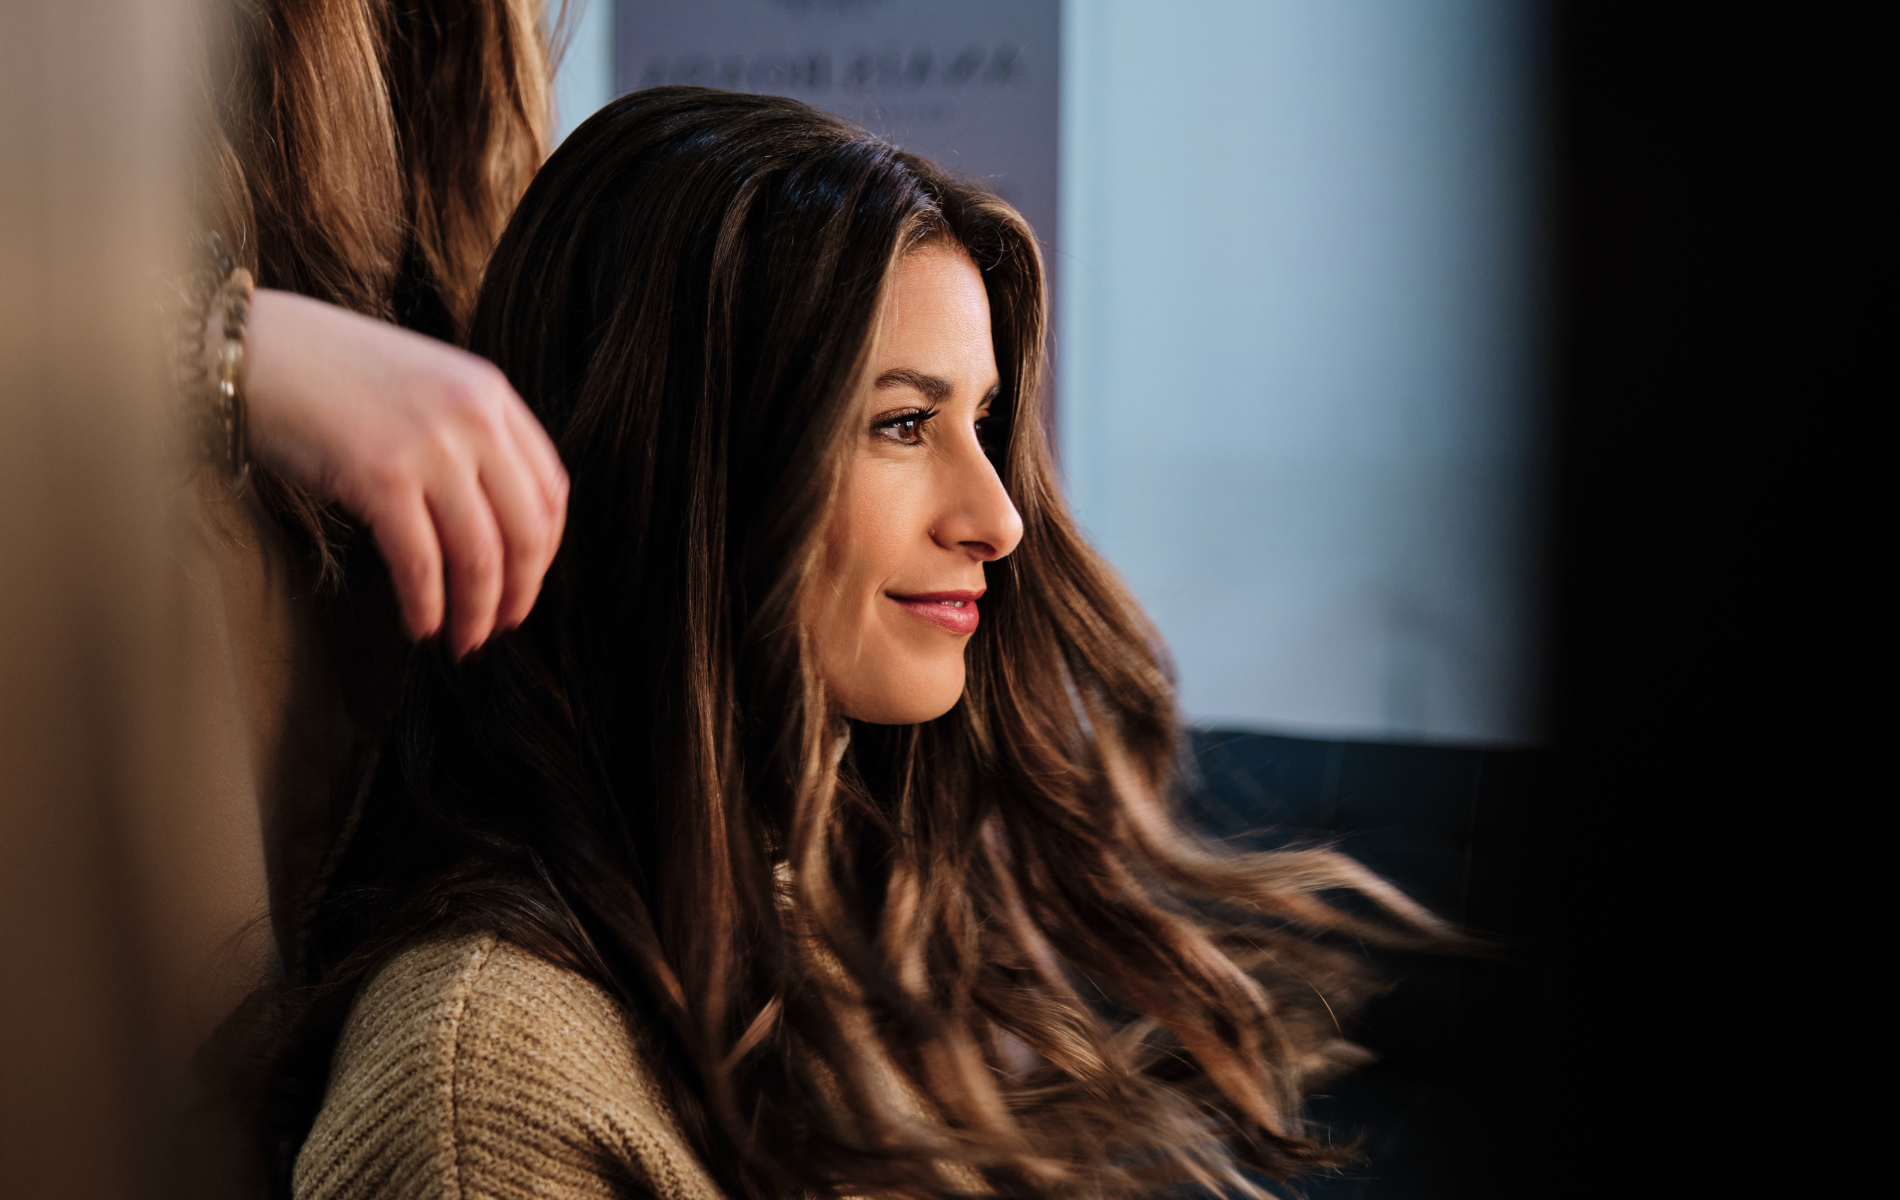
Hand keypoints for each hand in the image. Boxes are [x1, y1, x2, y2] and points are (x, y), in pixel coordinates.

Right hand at [238, 288, 567, 655]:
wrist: (252, 349)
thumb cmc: (330, 373)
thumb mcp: (425, 386)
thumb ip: (469, 436)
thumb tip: (495, 520)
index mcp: (491, 393)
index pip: (551, 489)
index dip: (545, 550)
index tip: (525, 580)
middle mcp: (473, 418)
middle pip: (526, 530)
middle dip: (519, 591)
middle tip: (501, 625)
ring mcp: (430, 447)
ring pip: (480, 556)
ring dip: (475, 612)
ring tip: (464, 640)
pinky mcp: (380, 477)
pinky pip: (421, 563)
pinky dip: (427, 605)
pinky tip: (421, 626)